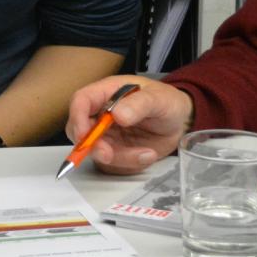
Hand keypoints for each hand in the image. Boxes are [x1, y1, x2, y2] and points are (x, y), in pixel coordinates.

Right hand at [63, 76, 191, 174]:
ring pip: (98, 152)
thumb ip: (139, 104)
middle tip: (109, 155)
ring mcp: (108, 134)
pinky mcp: (116, 151)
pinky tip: (148, 154)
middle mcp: (102, 114)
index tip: (85, 134)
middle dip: (92, 146)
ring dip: (120, 158)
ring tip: (148, 153)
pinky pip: (114, 164)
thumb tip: (116, 114)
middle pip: (80, 131)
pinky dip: (130, 164)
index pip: (81, 101)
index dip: (77, 117)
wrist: (180, 122)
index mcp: (107, 92)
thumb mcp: (159, 99)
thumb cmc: (167, 102)